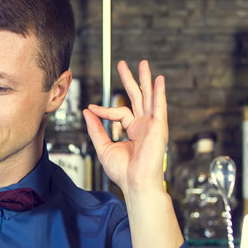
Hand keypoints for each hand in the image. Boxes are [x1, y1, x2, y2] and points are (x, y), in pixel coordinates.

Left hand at [82, 60, 168, 195]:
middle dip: (130, 80)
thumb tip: (87, 112)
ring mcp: (152, 125)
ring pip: (148, 97)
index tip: (92, 109)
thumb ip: (97, 128)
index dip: (104, 109)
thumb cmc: (123, 172)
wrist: (136, 183)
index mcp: (133, 130)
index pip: (119, 112)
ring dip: (145, 80)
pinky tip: (159, 80)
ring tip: (142, 64)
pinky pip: (159, 107)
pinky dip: (159, 93)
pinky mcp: (159, 128)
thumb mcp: (104, 147)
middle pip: (137, 97)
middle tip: (123, 65)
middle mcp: (144, 126)